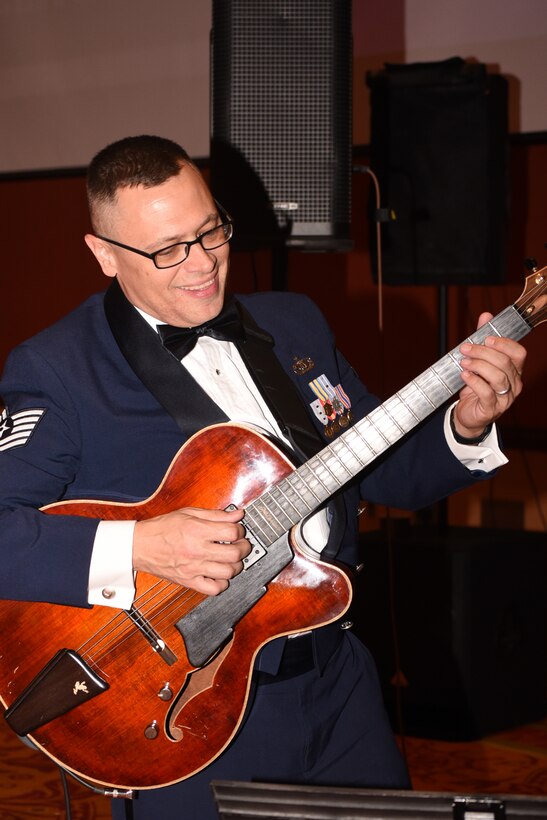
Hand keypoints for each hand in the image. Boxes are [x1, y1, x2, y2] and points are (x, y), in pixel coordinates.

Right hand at [132, 506, 249, 594]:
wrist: (139, 545)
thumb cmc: (162, 528)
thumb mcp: (189, 513)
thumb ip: (215, 515)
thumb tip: (237, 515)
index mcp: (197, 531)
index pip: (232, 532)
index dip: (240, 530)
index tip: (238, 530)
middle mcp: (197, 550)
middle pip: (234, 553)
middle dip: (244, 548)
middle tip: (242, 544)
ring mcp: (194, 568)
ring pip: (228, 572)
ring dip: (236, 565)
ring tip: (231, 559)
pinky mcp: (189, 581)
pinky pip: (213, 588)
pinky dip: (222, 583)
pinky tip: (219, 574)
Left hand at [452, 312, 526, 438]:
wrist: (468, 414)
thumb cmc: (476, 385)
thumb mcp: (479, 361)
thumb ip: (483, 339)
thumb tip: (486, 315)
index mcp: (514, 370)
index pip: (518, 353)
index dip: (504, 343)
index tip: (485, 338)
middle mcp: (514, 384)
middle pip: (505, 362)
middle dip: (483, 352)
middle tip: (465, 348)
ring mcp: (505, 398)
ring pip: (498, 376)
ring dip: (478, 365)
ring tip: (464, 362)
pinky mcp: (491, 409)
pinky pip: (486, 393)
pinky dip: (474, 381)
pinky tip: (465, 375)